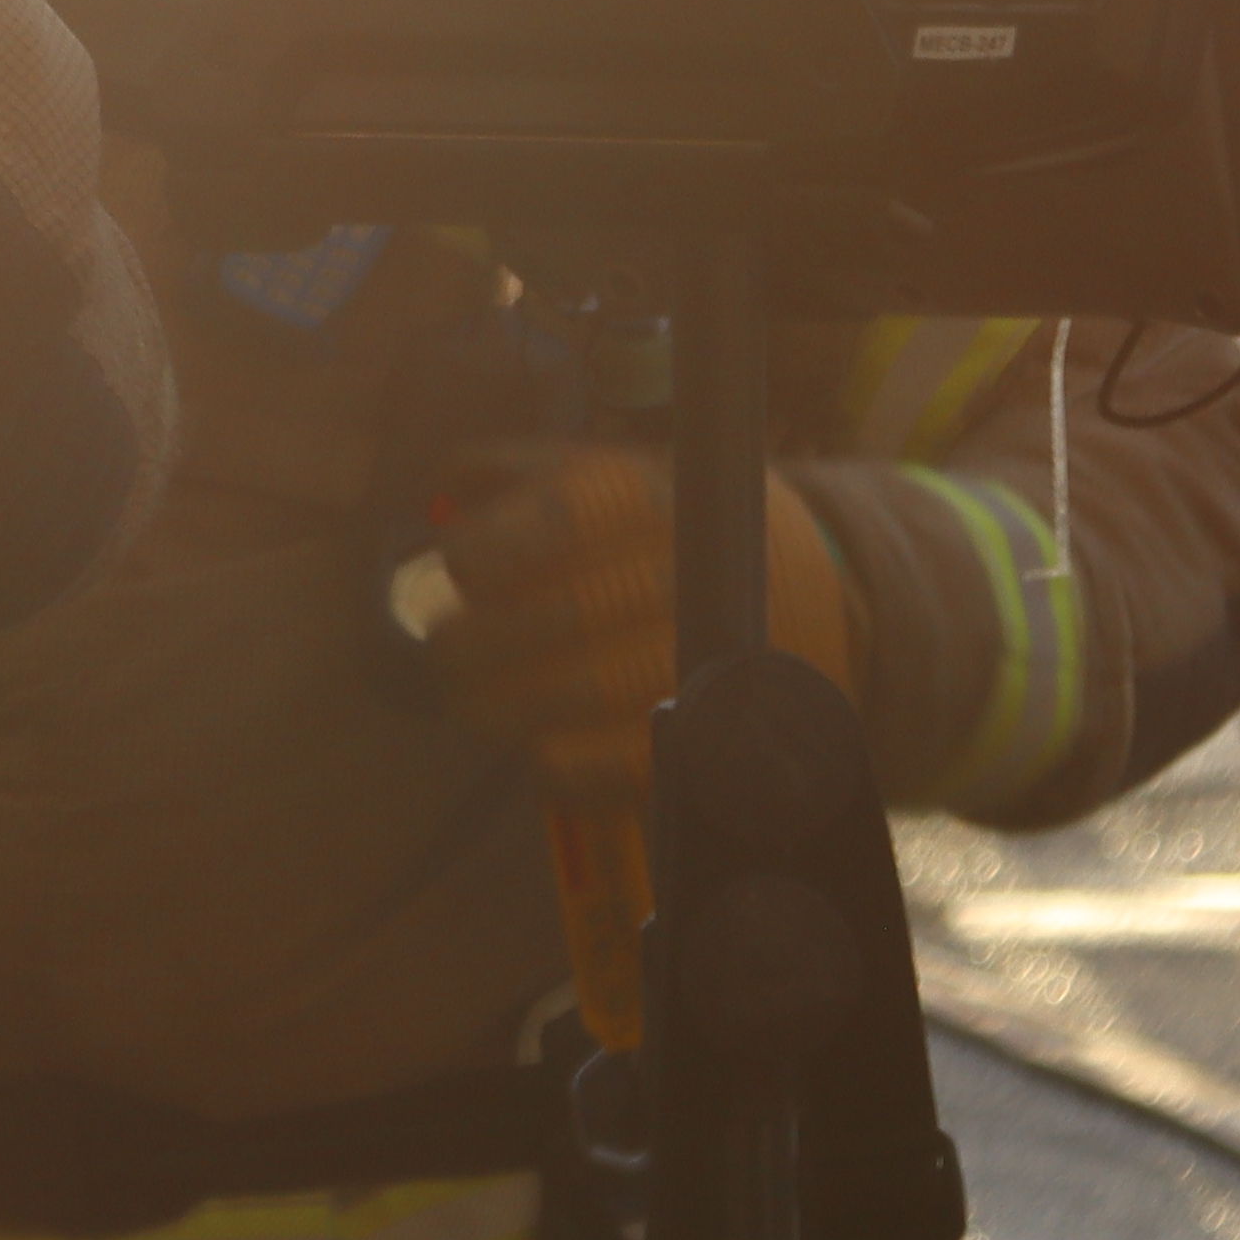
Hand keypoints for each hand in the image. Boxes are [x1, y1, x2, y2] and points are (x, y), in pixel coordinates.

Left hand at [421, 451, 858, 808]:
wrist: (796, 580)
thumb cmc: (657, 525)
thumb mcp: (601, 471)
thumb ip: (515, 474)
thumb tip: (444, 496)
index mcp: (645, 496)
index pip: (553, 521)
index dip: (483, 555)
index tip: (459, 576)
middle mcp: (680, 566)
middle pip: (562, 614)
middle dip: (478, 646)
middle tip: (446, 658)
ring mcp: (705, 647)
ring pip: (591, 691)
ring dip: (508, 708)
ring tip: (472, 706)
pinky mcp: (716, 725)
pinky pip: (631, 762)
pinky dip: (568, 768)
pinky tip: (537, 754)